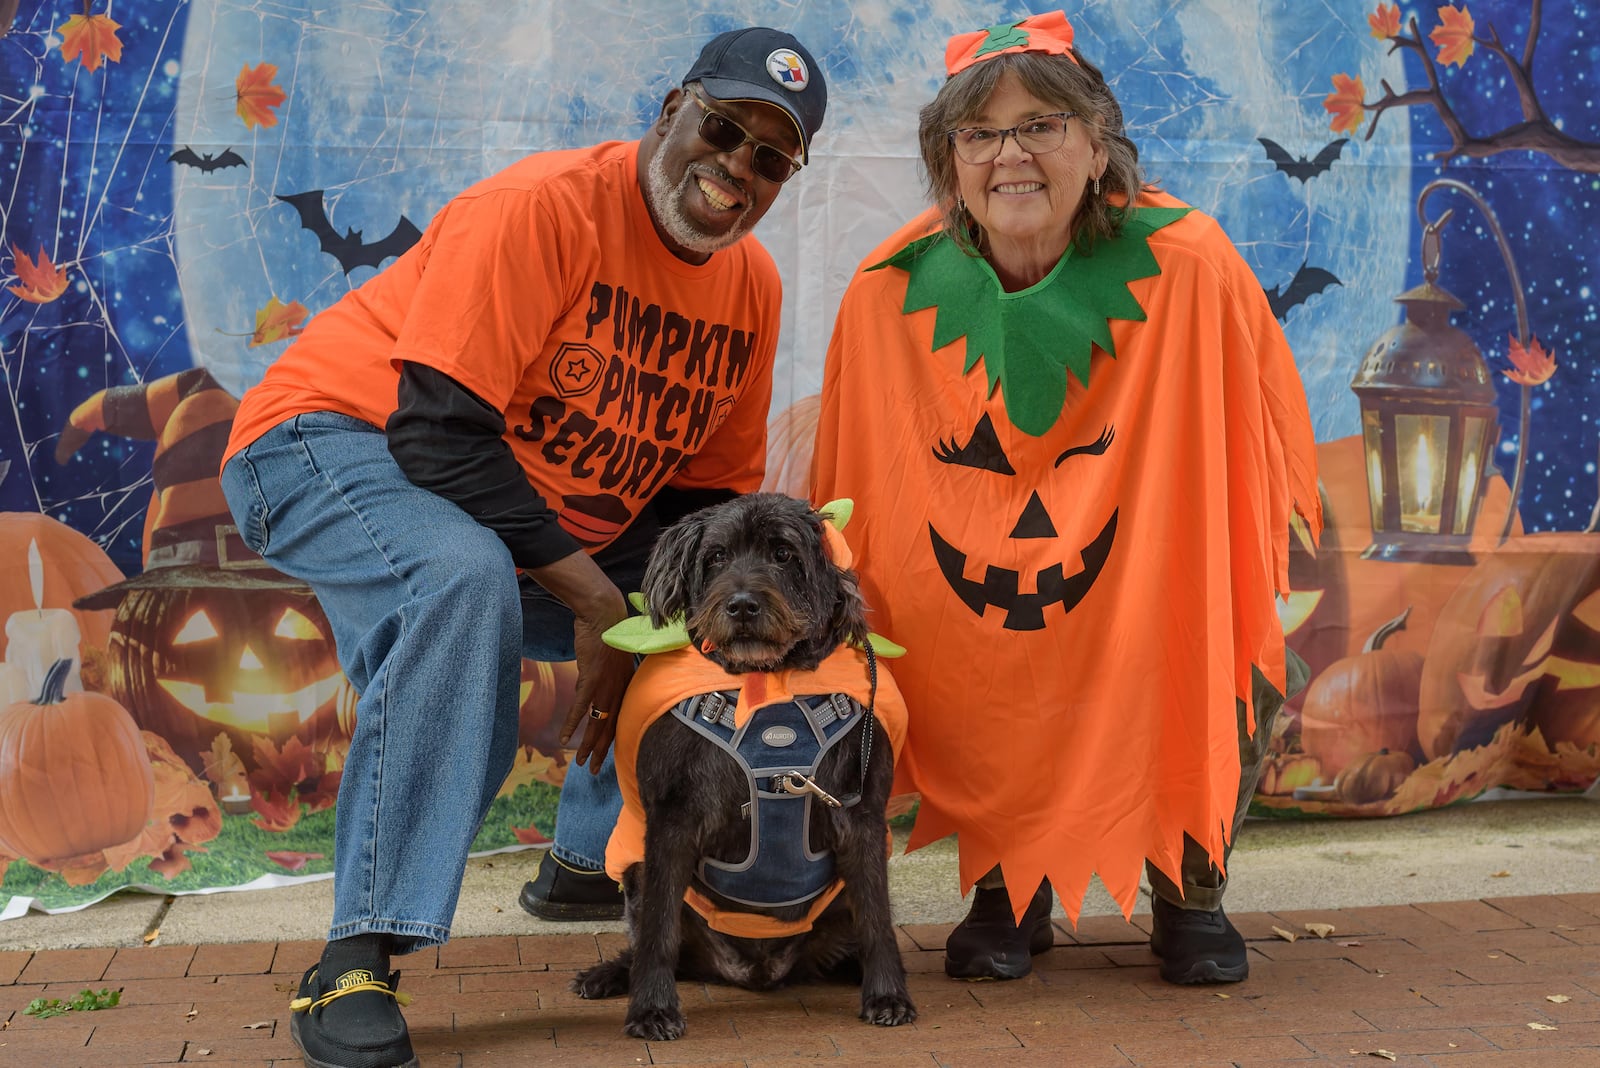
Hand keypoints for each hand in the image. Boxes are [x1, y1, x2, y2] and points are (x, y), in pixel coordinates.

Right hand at [563, 615, 635, 771]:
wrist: (604, 614)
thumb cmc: (605, 632)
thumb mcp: (610, 659)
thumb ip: (602, 676)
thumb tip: (589, 689)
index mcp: (625, 685)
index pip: (620, 718)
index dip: (612, 739)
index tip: (606, 755)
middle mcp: (619, 689)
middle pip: (611, 727)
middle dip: (602, 751)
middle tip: (595, 769)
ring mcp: (606, 685)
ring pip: (597, 722)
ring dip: (587, 744)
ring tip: (581, 761)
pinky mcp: (591, 678)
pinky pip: (581, 707)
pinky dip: (573, 723)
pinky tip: (566, 738)